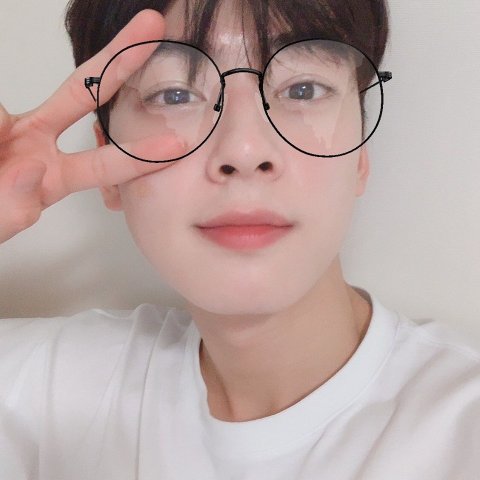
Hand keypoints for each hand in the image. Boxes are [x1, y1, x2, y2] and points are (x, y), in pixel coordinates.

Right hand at [0, 9, 185, 243]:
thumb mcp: (0, 221)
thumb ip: (14, 206)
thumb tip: (32, 167)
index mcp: (58, 176)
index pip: (107, 164)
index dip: (141, 154)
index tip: (177, 145)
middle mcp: (41, 142)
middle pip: (85, 93)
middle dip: (118, 61)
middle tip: (153, 27)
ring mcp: (11, 124)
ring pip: (17, 101)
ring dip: (4, 120)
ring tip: (6, 162)